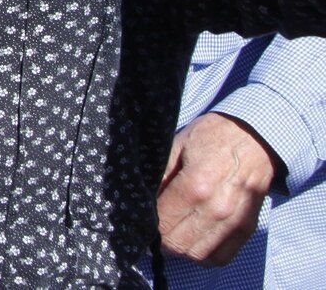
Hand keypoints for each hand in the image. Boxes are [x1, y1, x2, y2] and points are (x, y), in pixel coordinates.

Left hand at [157, 111, 277, 265]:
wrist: (254, 137)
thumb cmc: (211, 137)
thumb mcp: (176, 147)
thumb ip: (159, 176)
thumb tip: (142, 200)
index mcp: (195, 186)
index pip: (162, 224)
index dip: (147, 225)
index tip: (142, 219)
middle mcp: (216, 209)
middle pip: (178, 245)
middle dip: (161, 239)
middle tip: (155, 227)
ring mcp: (234, 222)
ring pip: (198, 255)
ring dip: (181, 250)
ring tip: (173, 234)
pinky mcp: (247, 228)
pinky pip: (222, 257)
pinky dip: (206, 255)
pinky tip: (195, 241)